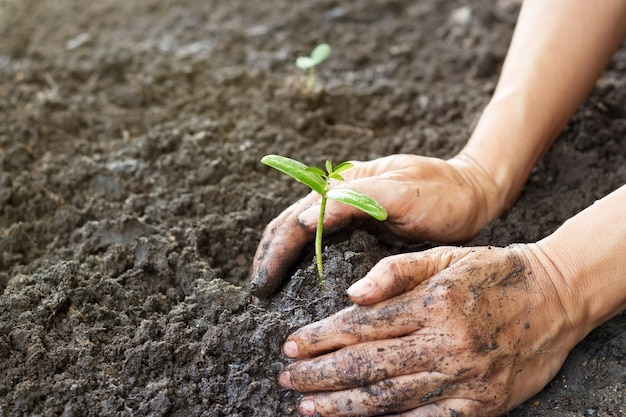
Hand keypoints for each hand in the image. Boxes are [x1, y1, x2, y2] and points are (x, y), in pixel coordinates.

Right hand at [250, 154, 500, 296]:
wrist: (472, 192)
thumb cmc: (442, 191)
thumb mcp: (402, 192)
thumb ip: (355, 200)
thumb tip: (302, 221)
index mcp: (344, 184)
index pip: (295, 220)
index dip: (275, 253)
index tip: (262, 286)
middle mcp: (338, 195)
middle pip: (289, 227)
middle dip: (269, 259)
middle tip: (257, 296)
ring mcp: (347, 210)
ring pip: (300, 235)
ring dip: (280, 261)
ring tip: (267, 291)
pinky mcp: (359, 225)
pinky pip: (321, 244)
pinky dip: (302, 262)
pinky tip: (297, 282)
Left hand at [278, 245, 584, 416]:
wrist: (554, 299)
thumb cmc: (492, 272)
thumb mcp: (445, 257)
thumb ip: (395, 271)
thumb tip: (351, 296)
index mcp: (433, 303)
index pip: (362, 326)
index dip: (320, 338)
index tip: (290, 345)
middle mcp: (445, 344)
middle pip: (367, 365)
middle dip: (320, 374)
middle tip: (288, 377)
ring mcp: (464, 379)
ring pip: (389, 398)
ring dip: (342, 405)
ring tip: (307, 406)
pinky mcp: (480, 406)